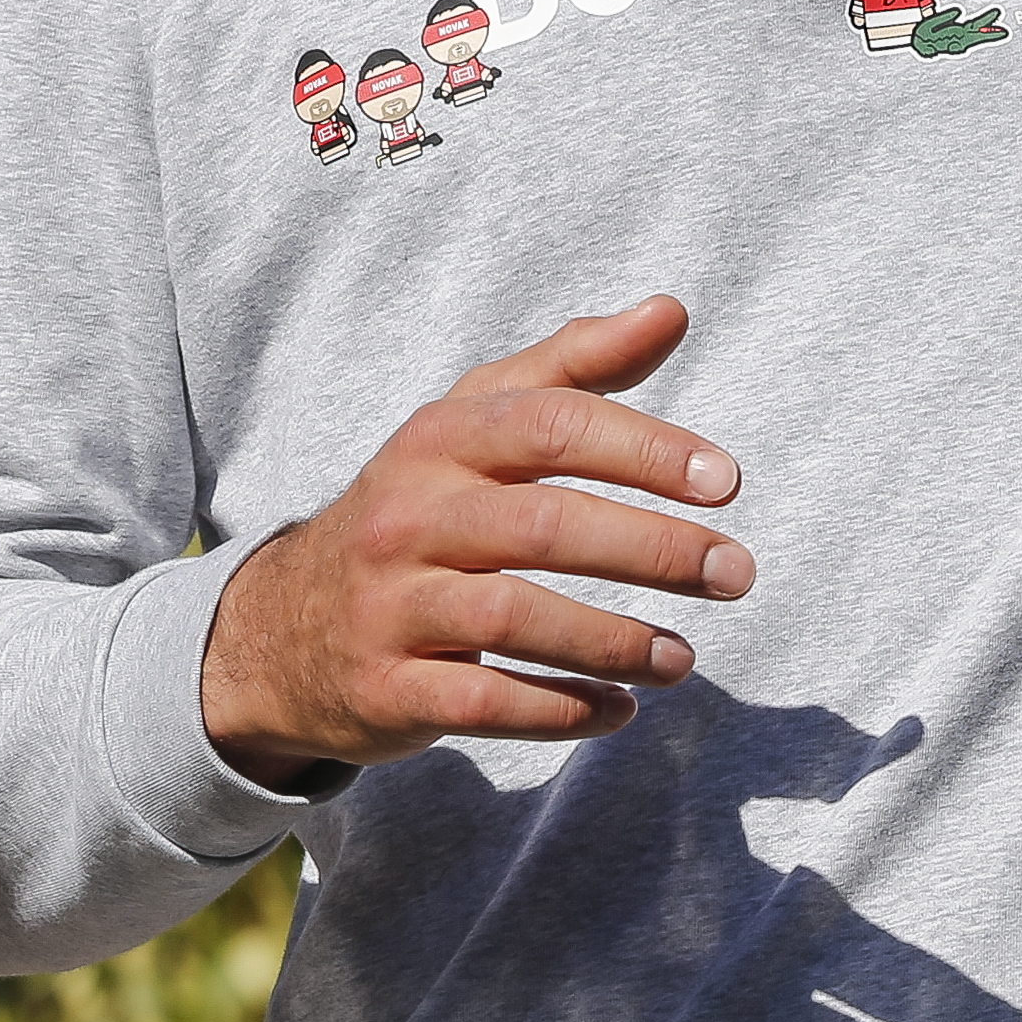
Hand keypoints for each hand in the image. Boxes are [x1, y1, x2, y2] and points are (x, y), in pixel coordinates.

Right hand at [198, 297, 751, 787]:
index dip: (647, 450)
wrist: (286, 626)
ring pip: (515, 617)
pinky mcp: (386, 689)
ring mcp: (391, 605)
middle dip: (653, 550)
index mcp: (440, 438)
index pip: (552, 424)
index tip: (728, 482)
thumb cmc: (421, 508)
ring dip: (616, 641)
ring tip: (686, 658)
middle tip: (735, 572)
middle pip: (543, 524)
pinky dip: (561, 711)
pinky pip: (484, 702)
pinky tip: (620, 710)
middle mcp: (409, 516)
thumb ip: (576, 365)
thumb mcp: (477, 421)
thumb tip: (672, 310)